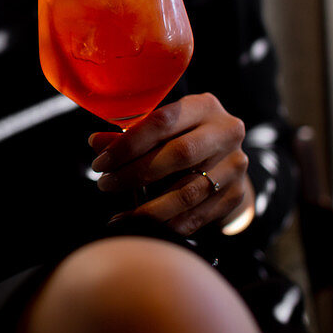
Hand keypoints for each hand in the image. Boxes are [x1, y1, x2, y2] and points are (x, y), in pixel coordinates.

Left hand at [89, 93, 251, 236]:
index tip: (101, 163)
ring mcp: (235, 165)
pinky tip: (142, 227)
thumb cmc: (182, 136)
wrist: (225, 157)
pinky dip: (167, 225)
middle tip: (106, 185)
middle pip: (179, 155)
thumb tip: (95, 143)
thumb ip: (130, 135)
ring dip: (149, 208)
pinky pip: (198, 216)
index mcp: (203, 106)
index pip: (162, 122)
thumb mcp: (161, 128)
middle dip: (135, 174)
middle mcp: (226, 132)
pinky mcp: (236, 194)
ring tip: (121, 215)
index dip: (128, 144)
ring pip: (188, 191)